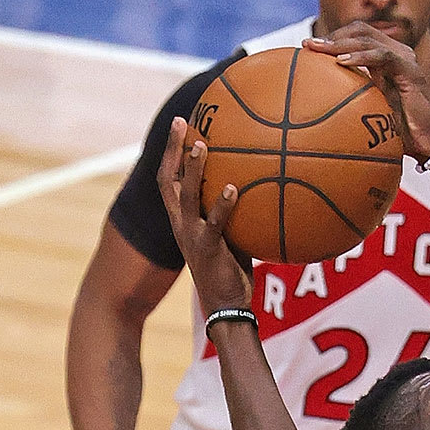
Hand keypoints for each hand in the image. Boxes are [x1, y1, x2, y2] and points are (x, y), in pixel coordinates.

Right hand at [158, 118, 252, 316]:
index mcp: (183, 219)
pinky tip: (232, 188)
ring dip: (192, 171)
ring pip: (187, 197)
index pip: (169, 179)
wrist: (227, 307)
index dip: (171, 151)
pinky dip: (222, 205)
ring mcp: (192, 237)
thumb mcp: (230, 233)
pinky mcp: (208, 250)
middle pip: (168, 181)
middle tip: (182, 122)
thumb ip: (235, 209)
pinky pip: (214, 224)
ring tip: (201, 147)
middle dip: (173, 150)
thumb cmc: (232, 269)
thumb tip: (260, 179)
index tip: (181, 123)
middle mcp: (182, 225)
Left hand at [310, 23, 429, 162]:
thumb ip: (351, 104)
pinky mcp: (410, 70)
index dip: (333, 38)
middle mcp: (395, 53)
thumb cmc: (400, 136)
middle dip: (332, 36)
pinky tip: (342, 62)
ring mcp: (404, 59)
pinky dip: (361, 56)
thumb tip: (317, 114)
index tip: (308, 49)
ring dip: (341, 42)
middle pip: (360, 31)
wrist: (429, 145)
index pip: (357, 36)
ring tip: (319, 50)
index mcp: (385, 60)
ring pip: (369, 38)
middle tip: (308, 46)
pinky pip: (383, 56)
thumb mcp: (370, 116)